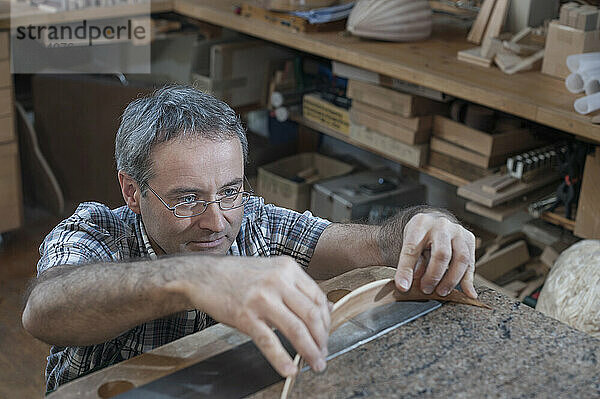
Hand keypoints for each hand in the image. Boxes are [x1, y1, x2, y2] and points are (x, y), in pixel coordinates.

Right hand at [185, 256, 329, 376]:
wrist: (203, 274)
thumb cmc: (237, 275)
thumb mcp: (272, 272)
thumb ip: (298, 288)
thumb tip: (327, 307)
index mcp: (287, 268)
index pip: (318, 298)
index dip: (327, 321)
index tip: (326, 335)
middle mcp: (277, 281)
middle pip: (311, 315)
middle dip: (322, 339)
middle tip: (323, 354)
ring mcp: (261, 298)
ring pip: (295, 329)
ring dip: (309, 351)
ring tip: (315, 364)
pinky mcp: (245, 315)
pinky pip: (269, 341)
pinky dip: (281, 359)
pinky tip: (289, 369)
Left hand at [393, 213, 476, 298]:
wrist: (435, 222)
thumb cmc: (419, 237)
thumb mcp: (406, 244)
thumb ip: (407, 263)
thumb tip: (406, 284)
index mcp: (420, 224)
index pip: (412, 248)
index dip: (406, 270)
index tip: (402, 287)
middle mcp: (441, 225)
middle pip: (441, 254)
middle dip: (433, 276)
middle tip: (426, 289)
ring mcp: (457, 231)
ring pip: (461, 259)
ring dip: (451, 280)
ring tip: (441, 292)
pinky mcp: (469, 239)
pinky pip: (471, 263)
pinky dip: (469, 281)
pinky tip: (468, 293)